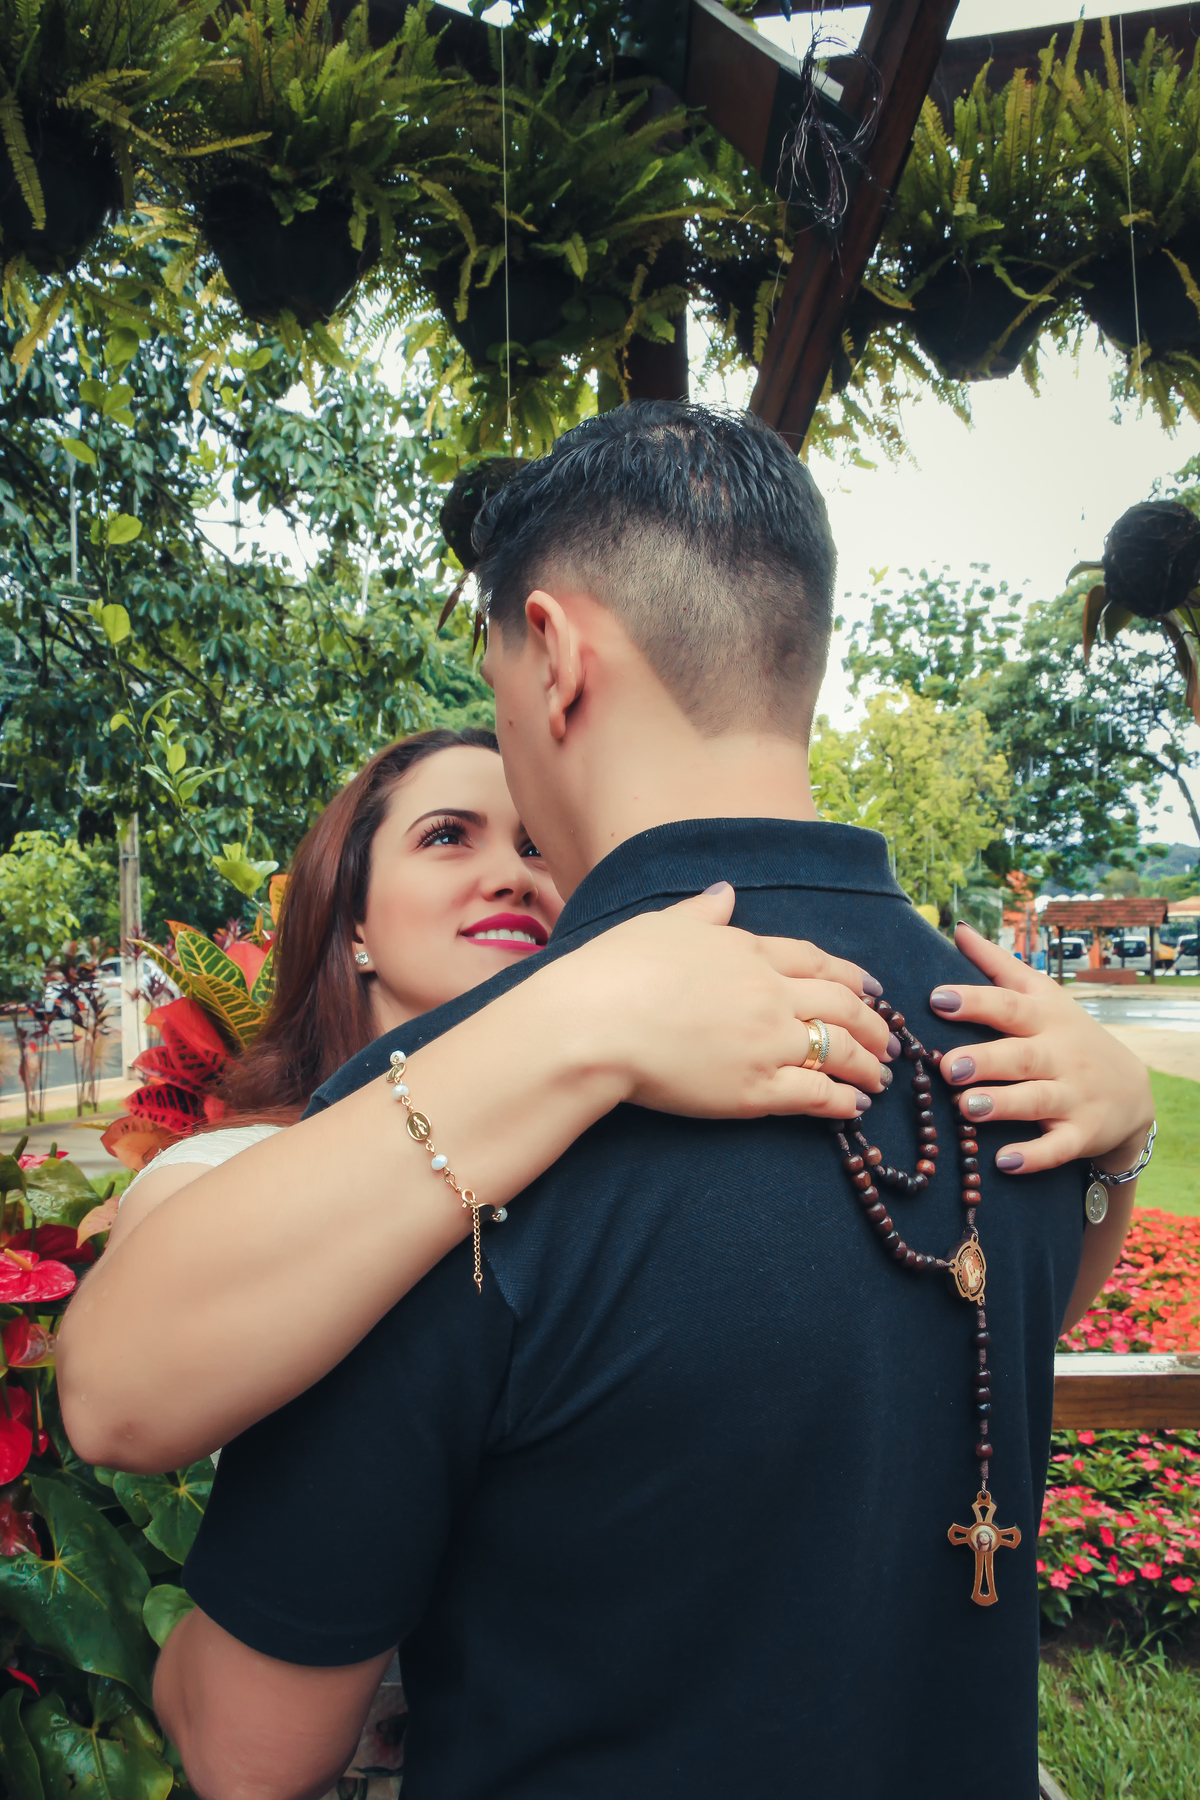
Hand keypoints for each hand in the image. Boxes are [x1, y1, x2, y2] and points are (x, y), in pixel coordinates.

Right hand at [556, 881, 893, 1122]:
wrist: (592, 1023)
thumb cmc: (614, 971)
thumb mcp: (661, 925)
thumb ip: (702, 912)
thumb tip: (725, 891)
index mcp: (746, 951)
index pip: (813, 959)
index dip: (848, 974)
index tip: (870, 987)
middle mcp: (768, 993)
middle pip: (841, 1004)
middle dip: (873, 1023)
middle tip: (889, 1038)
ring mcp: (767, 1042)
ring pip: (840, 1050)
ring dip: (868, 1063)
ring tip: (881, 1077)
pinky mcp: (755, 1089)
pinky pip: (817, 1095)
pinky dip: (844, 1101)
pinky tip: (856, 1107)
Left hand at [927, 923, 1153, 1175]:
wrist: (1131, 1090)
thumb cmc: (1067, 1036)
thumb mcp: (1042, 996)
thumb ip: (998, 965)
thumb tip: (959, 928)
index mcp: (1045, 1019)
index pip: (1009, 1005)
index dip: (975, 1002)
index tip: (937, 998)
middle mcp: (1059, 1055)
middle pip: (1022, 1055)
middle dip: (987, 1059)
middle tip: (949, 1067)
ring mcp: (1073, 1096)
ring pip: (1037, 1101)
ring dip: (1003, 1105)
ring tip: (966, 1108)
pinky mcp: (1081, 1134)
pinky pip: (1057, 1147)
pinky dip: (1033, 1156)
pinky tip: (1003, 1163)